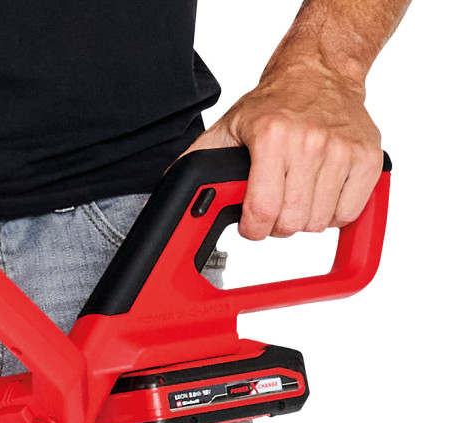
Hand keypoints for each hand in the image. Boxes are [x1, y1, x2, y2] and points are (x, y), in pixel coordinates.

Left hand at [184, 64, 382, 239]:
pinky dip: (333, 214)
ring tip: (296, 195)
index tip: (251, 224)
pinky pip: (349, 213)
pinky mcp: (369, 158)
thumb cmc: (273, 105)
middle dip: (277, 225)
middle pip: (291, 223)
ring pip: (319, 223)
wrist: (319, 72)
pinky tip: (321, 194)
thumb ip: (198, 163)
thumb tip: (175, 192)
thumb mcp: (226, 129)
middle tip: (274, 206)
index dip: (252, 229)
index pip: (262, 211)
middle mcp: (310, 142)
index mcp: (272, 137)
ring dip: (304, 219)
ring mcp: (343, 150)